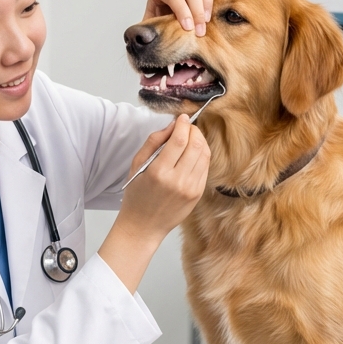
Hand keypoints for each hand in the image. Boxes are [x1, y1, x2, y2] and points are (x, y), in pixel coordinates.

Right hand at [98, 116, 209, 291]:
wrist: (143, 226)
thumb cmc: (136, 195)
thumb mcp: (137, 165)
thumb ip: (154, 142)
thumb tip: (173, 125)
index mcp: (159, 172)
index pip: (179, 140)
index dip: (183, 124)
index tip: (183, 117)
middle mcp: (178, 181)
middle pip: (196, 145)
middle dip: (194, 130)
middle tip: (188, 126)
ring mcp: (191, 189)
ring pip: (204, 155)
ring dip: (200, 141)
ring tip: (191, 137)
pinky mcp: (198, 194)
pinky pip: (205, 168)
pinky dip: (202, 155)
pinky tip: (193, 153)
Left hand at [144, 0, 224, 36]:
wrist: (169, 17)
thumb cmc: (161, 23)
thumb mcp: (151, 26)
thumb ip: (148, 30)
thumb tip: (144, 39)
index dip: (182, 12)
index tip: (188, 28)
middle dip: (197, 12)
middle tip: (200, 31)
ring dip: (208, 2)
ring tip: (207, 20)